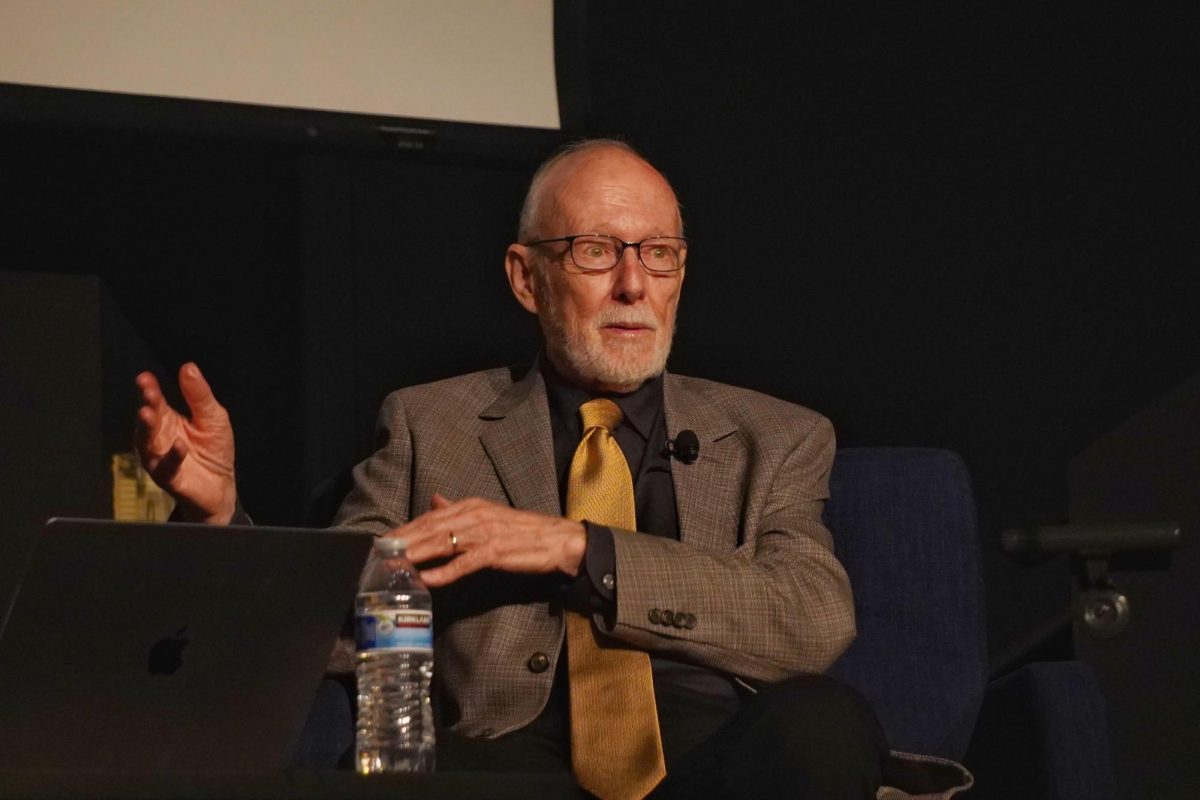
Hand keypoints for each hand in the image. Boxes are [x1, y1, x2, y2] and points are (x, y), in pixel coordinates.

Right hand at [134, 363, 236, 523]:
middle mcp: (158, 437)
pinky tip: (179, 445)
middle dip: (147, 406)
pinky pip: (167, 467)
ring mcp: (160, 458)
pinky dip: (172, 456)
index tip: (145, 377)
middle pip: (148, 420)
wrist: (221, 484)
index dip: (149, 389)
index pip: (155, 401)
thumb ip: (199, 395)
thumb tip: (188, 367)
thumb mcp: (213, 416)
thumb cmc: (213, 448)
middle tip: (148, 394)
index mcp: (168, 419)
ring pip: (147, 443)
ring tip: (149, 413)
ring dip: (148, 428)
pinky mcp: (170, 478)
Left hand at [400, 494, 586, 586]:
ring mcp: (485, 533)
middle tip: (379, 552)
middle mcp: (475, 515)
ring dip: (416, 553)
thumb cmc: (523, 532)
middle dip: (403, 540)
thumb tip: (434, 500)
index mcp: (471, 506)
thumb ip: (459, 511)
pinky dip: (444, 571)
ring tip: (394, 563)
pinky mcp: (496, 551)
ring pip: (443, 542)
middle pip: (431, 527)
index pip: (430, 516)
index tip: (383, 539)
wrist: (558, 540)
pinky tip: (427, 579)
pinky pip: (464, 563)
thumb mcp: (488, 515)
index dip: (406, 528)